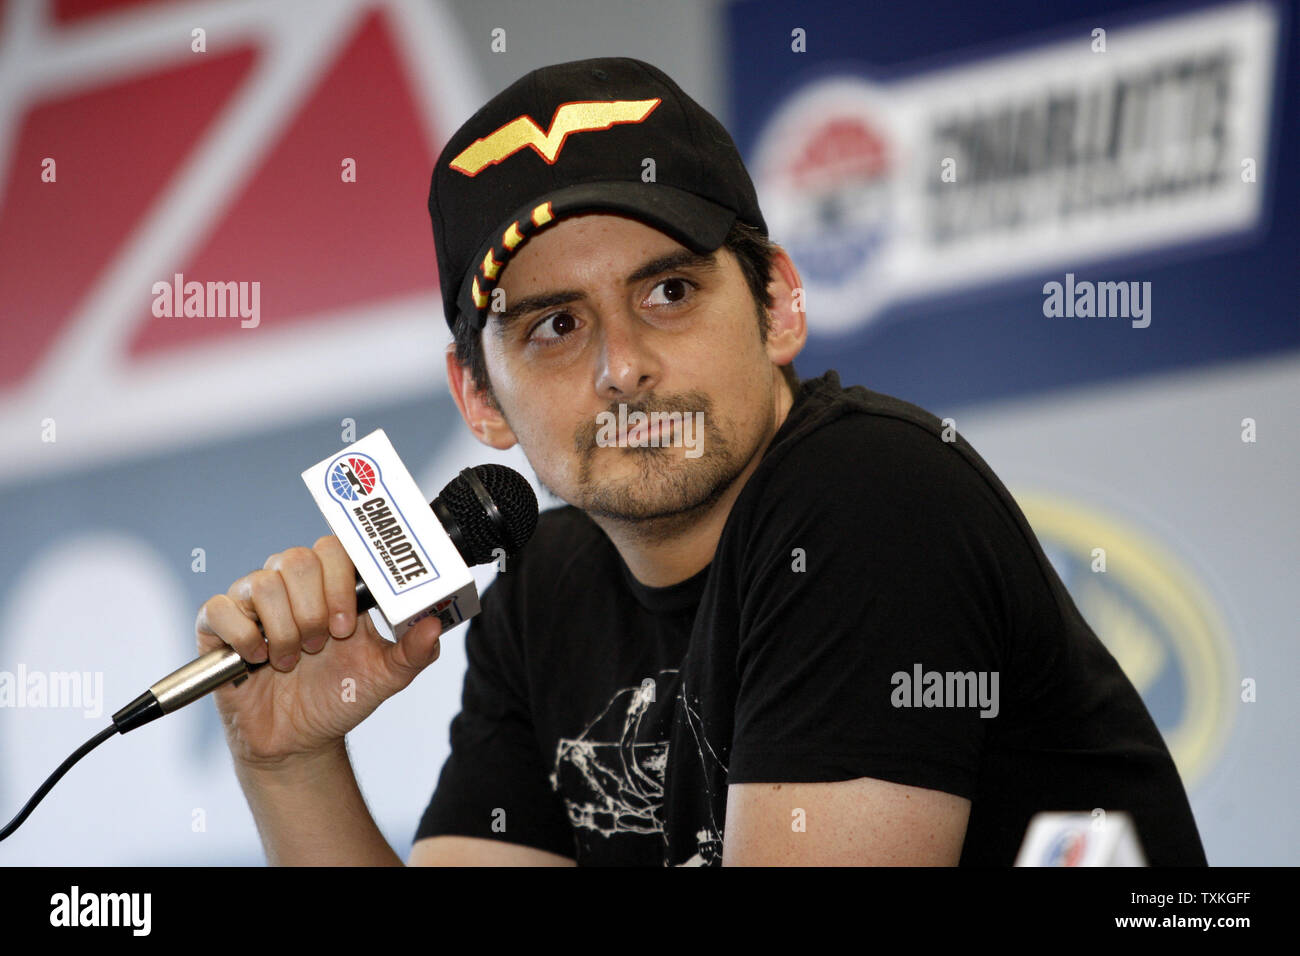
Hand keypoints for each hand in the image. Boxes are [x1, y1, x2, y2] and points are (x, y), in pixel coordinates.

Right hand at [195, 535, 442, 767]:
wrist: (299, 741)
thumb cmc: (339, 696)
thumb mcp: (384, 677)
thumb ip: (414, 651)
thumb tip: (435, 624)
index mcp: (333, 587)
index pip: (335, 548)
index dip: (341, 579)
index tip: (347, 624)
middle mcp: (292, 587)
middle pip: (297, 558)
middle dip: (313, 608)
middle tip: (320, 645)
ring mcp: (254, 604)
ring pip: (262, 583)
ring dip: (282, 629)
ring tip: (290, 660)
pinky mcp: (218, 627)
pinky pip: (219, 608)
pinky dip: (242, 635)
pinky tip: (257, 658)